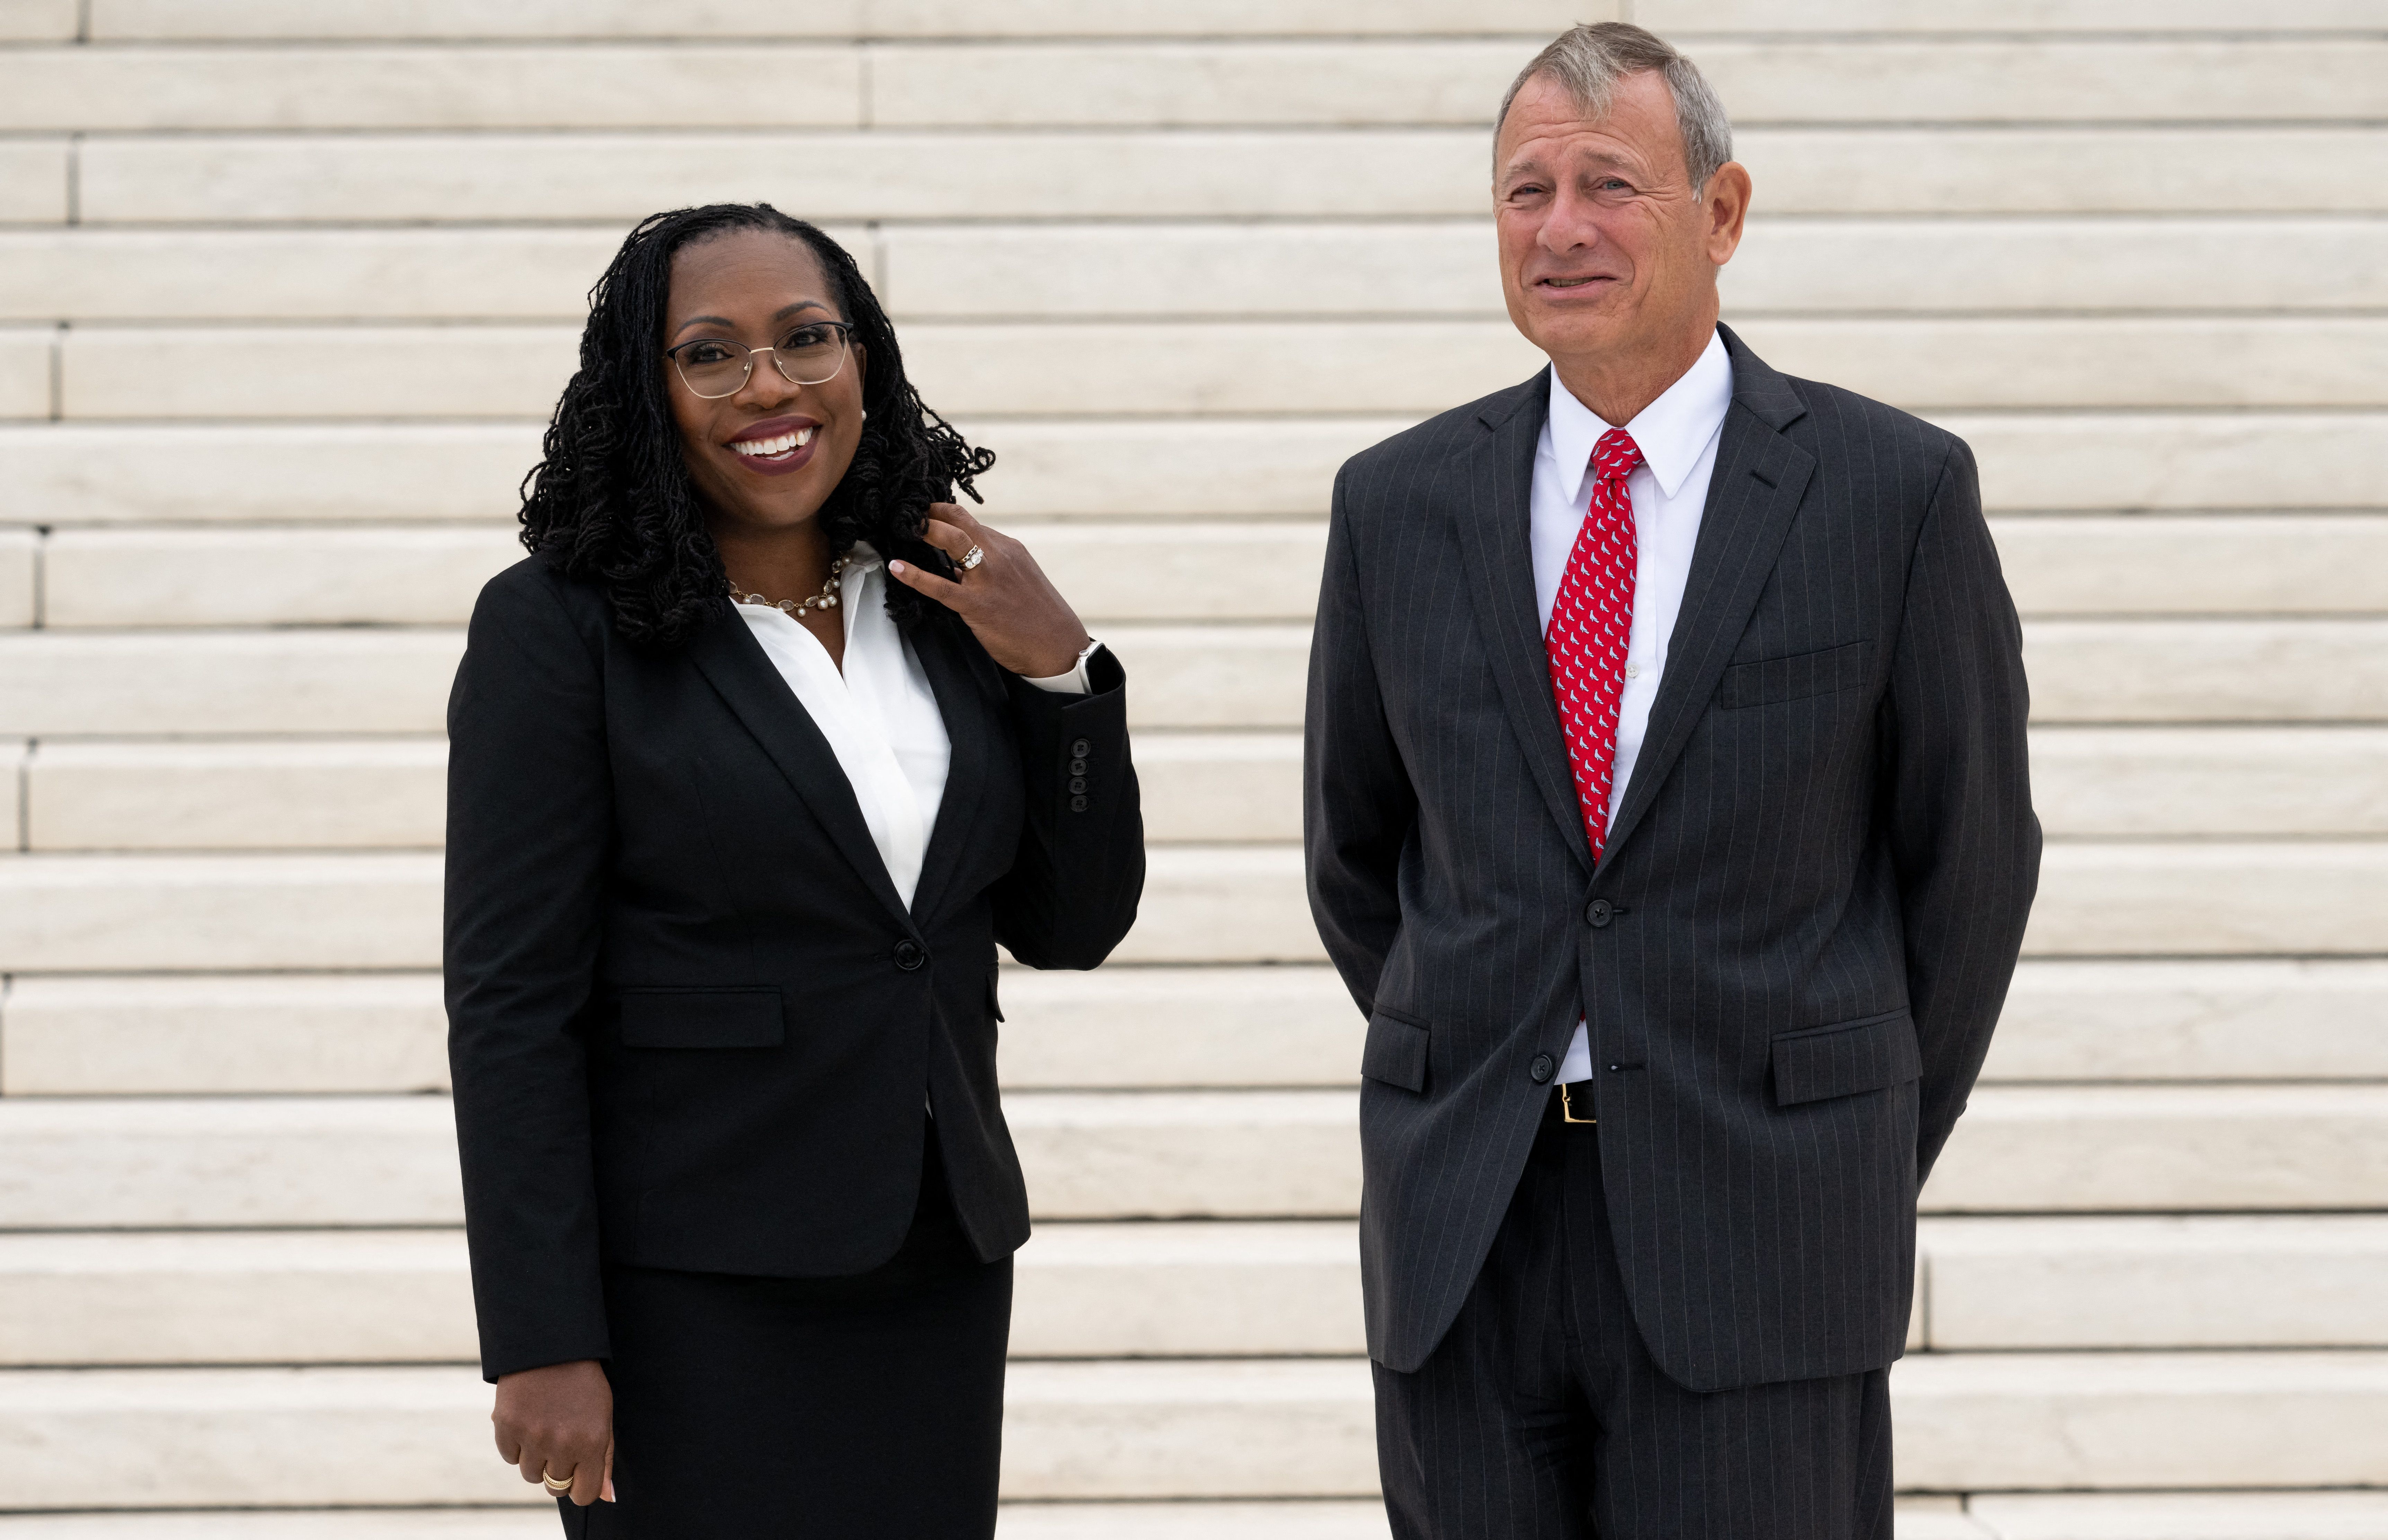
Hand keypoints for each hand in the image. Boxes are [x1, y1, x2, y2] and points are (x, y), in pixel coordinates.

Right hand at [494, 1358, 613, 1505]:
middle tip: (561, 1442)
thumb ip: (604, 1460)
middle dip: (559, 1471)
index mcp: (591, 1442)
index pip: (584, 1494)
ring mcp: (532, 1436)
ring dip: (537, 1458)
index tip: (579, 1474)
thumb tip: (608, 1497)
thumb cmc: (583, 1385)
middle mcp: (562, 1443)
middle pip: (556, 1487)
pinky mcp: (506, 1426)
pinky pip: (510, 1457)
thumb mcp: (604, 1417)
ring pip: (531, 1474)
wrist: (551, 1346)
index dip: (581, 1488)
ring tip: (545, 1426)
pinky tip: (527, 1419)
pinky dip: (517, 1444)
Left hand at [888, 503, 1092, 678]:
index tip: (925, 513)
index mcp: (1009, 548)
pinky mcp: (977, 604)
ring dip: (925, 529)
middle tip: (907, 511)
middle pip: (960, 520)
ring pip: (953, 541)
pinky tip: (896, 567)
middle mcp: (999, 555)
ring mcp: (988, 578)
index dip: (943, 513)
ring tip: (901, 525)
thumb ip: (989, 568)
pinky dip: (915, 575)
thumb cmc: (1037, 617)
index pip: (971, 522)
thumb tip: (956, 565)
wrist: (1058, 647)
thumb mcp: (1018, 579)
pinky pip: (940, 585)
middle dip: (930, 512)